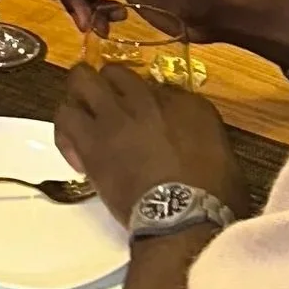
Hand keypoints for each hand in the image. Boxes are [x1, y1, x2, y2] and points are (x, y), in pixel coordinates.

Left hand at [55, 62, 244, 226]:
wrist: (183, 218)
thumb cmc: (213, 197)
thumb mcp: (222, 156)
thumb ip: (199, 135)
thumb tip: (183, 135)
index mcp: (187, 103)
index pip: (155, 85)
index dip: (144, 102)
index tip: (142, 120)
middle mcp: (149, 98)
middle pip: (114, 71)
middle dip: (107, 84)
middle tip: (107, 107)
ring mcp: (117, 115)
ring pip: (81, 80)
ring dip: (79, 97)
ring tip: (83, 119)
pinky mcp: (93, 140)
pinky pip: (66, 118)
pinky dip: (66, 129)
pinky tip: (76, 149)